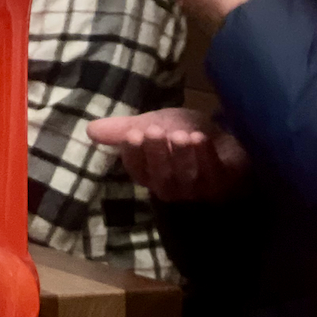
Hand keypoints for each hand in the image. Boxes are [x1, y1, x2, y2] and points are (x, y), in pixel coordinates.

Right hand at [88, 108, 250, 202]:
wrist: (225, 137)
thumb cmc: (184, 134)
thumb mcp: (152, 125)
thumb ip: (124, 129)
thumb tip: (90, 130)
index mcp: (152, 176)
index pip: (138, 172)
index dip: (134, 156)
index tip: (132, 135)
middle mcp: (175, 189)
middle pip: (162, 179)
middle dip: (157, 155)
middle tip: (154, 131)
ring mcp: (201, 191)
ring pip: (188, 180)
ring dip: (182, 156)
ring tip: (179, 135)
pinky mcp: (226, 185)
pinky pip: (215, 176)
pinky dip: (206, 158)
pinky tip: (199, 139)